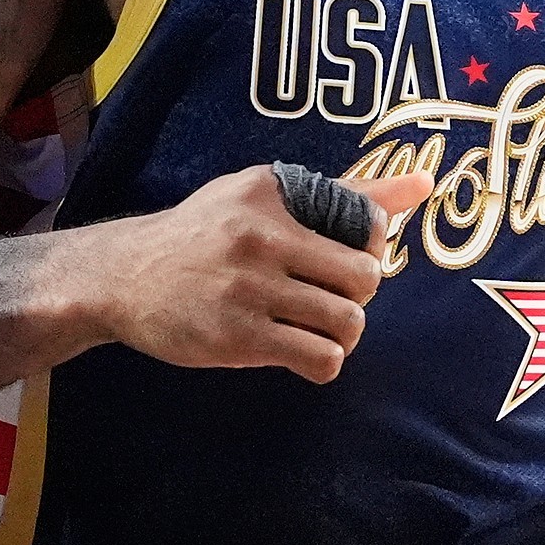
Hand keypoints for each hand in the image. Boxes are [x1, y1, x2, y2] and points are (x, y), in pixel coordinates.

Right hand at [88, 164, 433, 383]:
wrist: (120, 276)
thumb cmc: (205, 233)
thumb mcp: (264, 194)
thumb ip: (344, 192)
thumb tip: (424, 182)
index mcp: (272, 196)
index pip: (367, 226)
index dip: (370, 252)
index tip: (343, 263)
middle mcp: (261, 238)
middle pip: (364, 279)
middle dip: (360, 297)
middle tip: (335, 301)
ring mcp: (247, 290)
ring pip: (346, 323)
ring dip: (345, 335)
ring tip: (323, 331)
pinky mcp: (236, 338)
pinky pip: (317, 358)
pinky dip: (325, 362)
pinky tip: (307, 354)